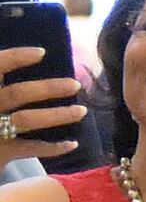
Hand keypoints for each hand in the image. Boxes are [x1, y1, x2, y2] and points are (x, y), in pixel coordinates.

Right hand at [0, 47, 84, 166]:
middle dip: (49, 88)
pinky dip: (53, 147)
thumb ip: (0, 87)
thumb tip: (10, 73)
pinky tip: (72, 144)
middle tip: (75, 85)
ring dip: (57, 114)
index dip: (16, 57)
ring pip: (26, 119)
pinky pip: (30, 148)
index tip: (41, 52)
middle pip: (17, 94)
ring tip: (81, 111)